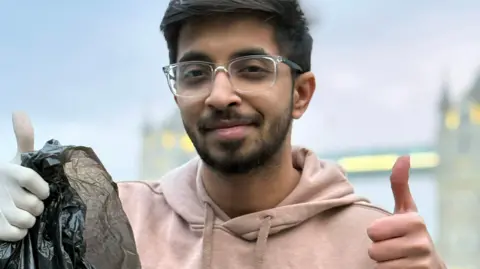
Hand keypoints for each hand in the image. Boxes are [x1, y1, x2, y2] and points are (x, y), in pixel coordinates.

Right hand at [0, 112, 49, 241]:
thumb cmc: (6, 179)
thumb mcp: (17, 158)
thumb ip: (23, 137)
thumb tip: (19, 111)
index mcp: (7, 171)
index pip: (29, 178)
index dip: (41, 188)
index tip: (43, 191)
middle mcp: (0, 189)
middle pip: (33, 204)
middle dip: (37, 206)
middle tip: (30, 203)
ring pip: (27, 221)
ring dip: (30, 220)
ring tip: (22, 214)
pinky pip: (16, 234)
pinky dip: (20, 232)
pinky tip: (15, 226)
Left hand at [366, 156, 443, 268]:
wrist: (428, 265)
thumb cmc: (409, 233)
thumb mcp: (405, 209)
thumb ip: (400, 184)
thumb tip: (404, 156)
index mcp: (415, 221)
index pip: (372, 231)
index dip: (376, 233)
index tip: (390, 232)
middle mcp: (422, 242)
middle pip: (373, 249)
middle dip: (378, 249)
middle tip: (393, 247)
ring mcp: (422, 262)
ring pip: (378, 263)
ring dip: (383, 262)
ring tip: (396, 258)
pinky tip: (400, 268)